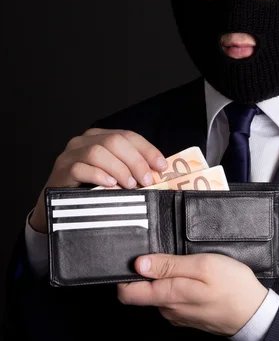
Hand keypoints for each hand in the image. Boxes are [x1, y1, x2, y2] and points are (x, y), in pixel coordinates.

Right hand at [30, 128, 166, 232]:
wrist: (56, 205)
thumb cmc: (88, 189)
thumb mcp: (112, 174)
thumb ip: (129, 169)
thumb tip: (156, 173)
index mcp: (99, 137)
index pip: (128, 135)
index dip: (147, 150)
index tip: (160, 166)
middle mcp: (84, 141)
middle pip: (114, 141)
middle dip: (135, 160)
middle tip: (146, 180)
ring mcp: (70, 154)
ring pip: (98, 152)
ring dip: (119, 169)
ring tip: (130, 185)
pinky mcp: (62, 170)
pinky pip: (81, 168)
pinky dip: (99, 176)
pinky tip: (111, 186)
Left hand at [117, 253, 267, 336]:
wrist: (255, 314)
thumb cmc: (232, 286)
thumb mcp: (202, 265)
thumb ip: (169, 265)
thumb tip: (139, 264)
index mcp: (167, 296)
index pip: (127, 294)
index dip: (124, 276)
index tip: (134, 258)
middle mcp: (167, 309)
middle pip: (143, 291)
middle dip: (149, 272)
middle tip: (169, 254)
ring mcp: (178, 315)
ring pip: (160, 293)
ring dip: (166, 278)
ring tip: (187, 263)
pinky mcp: (189, 316)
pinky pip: (174, 299)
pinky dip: (179, 286)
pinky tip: (195, 277)